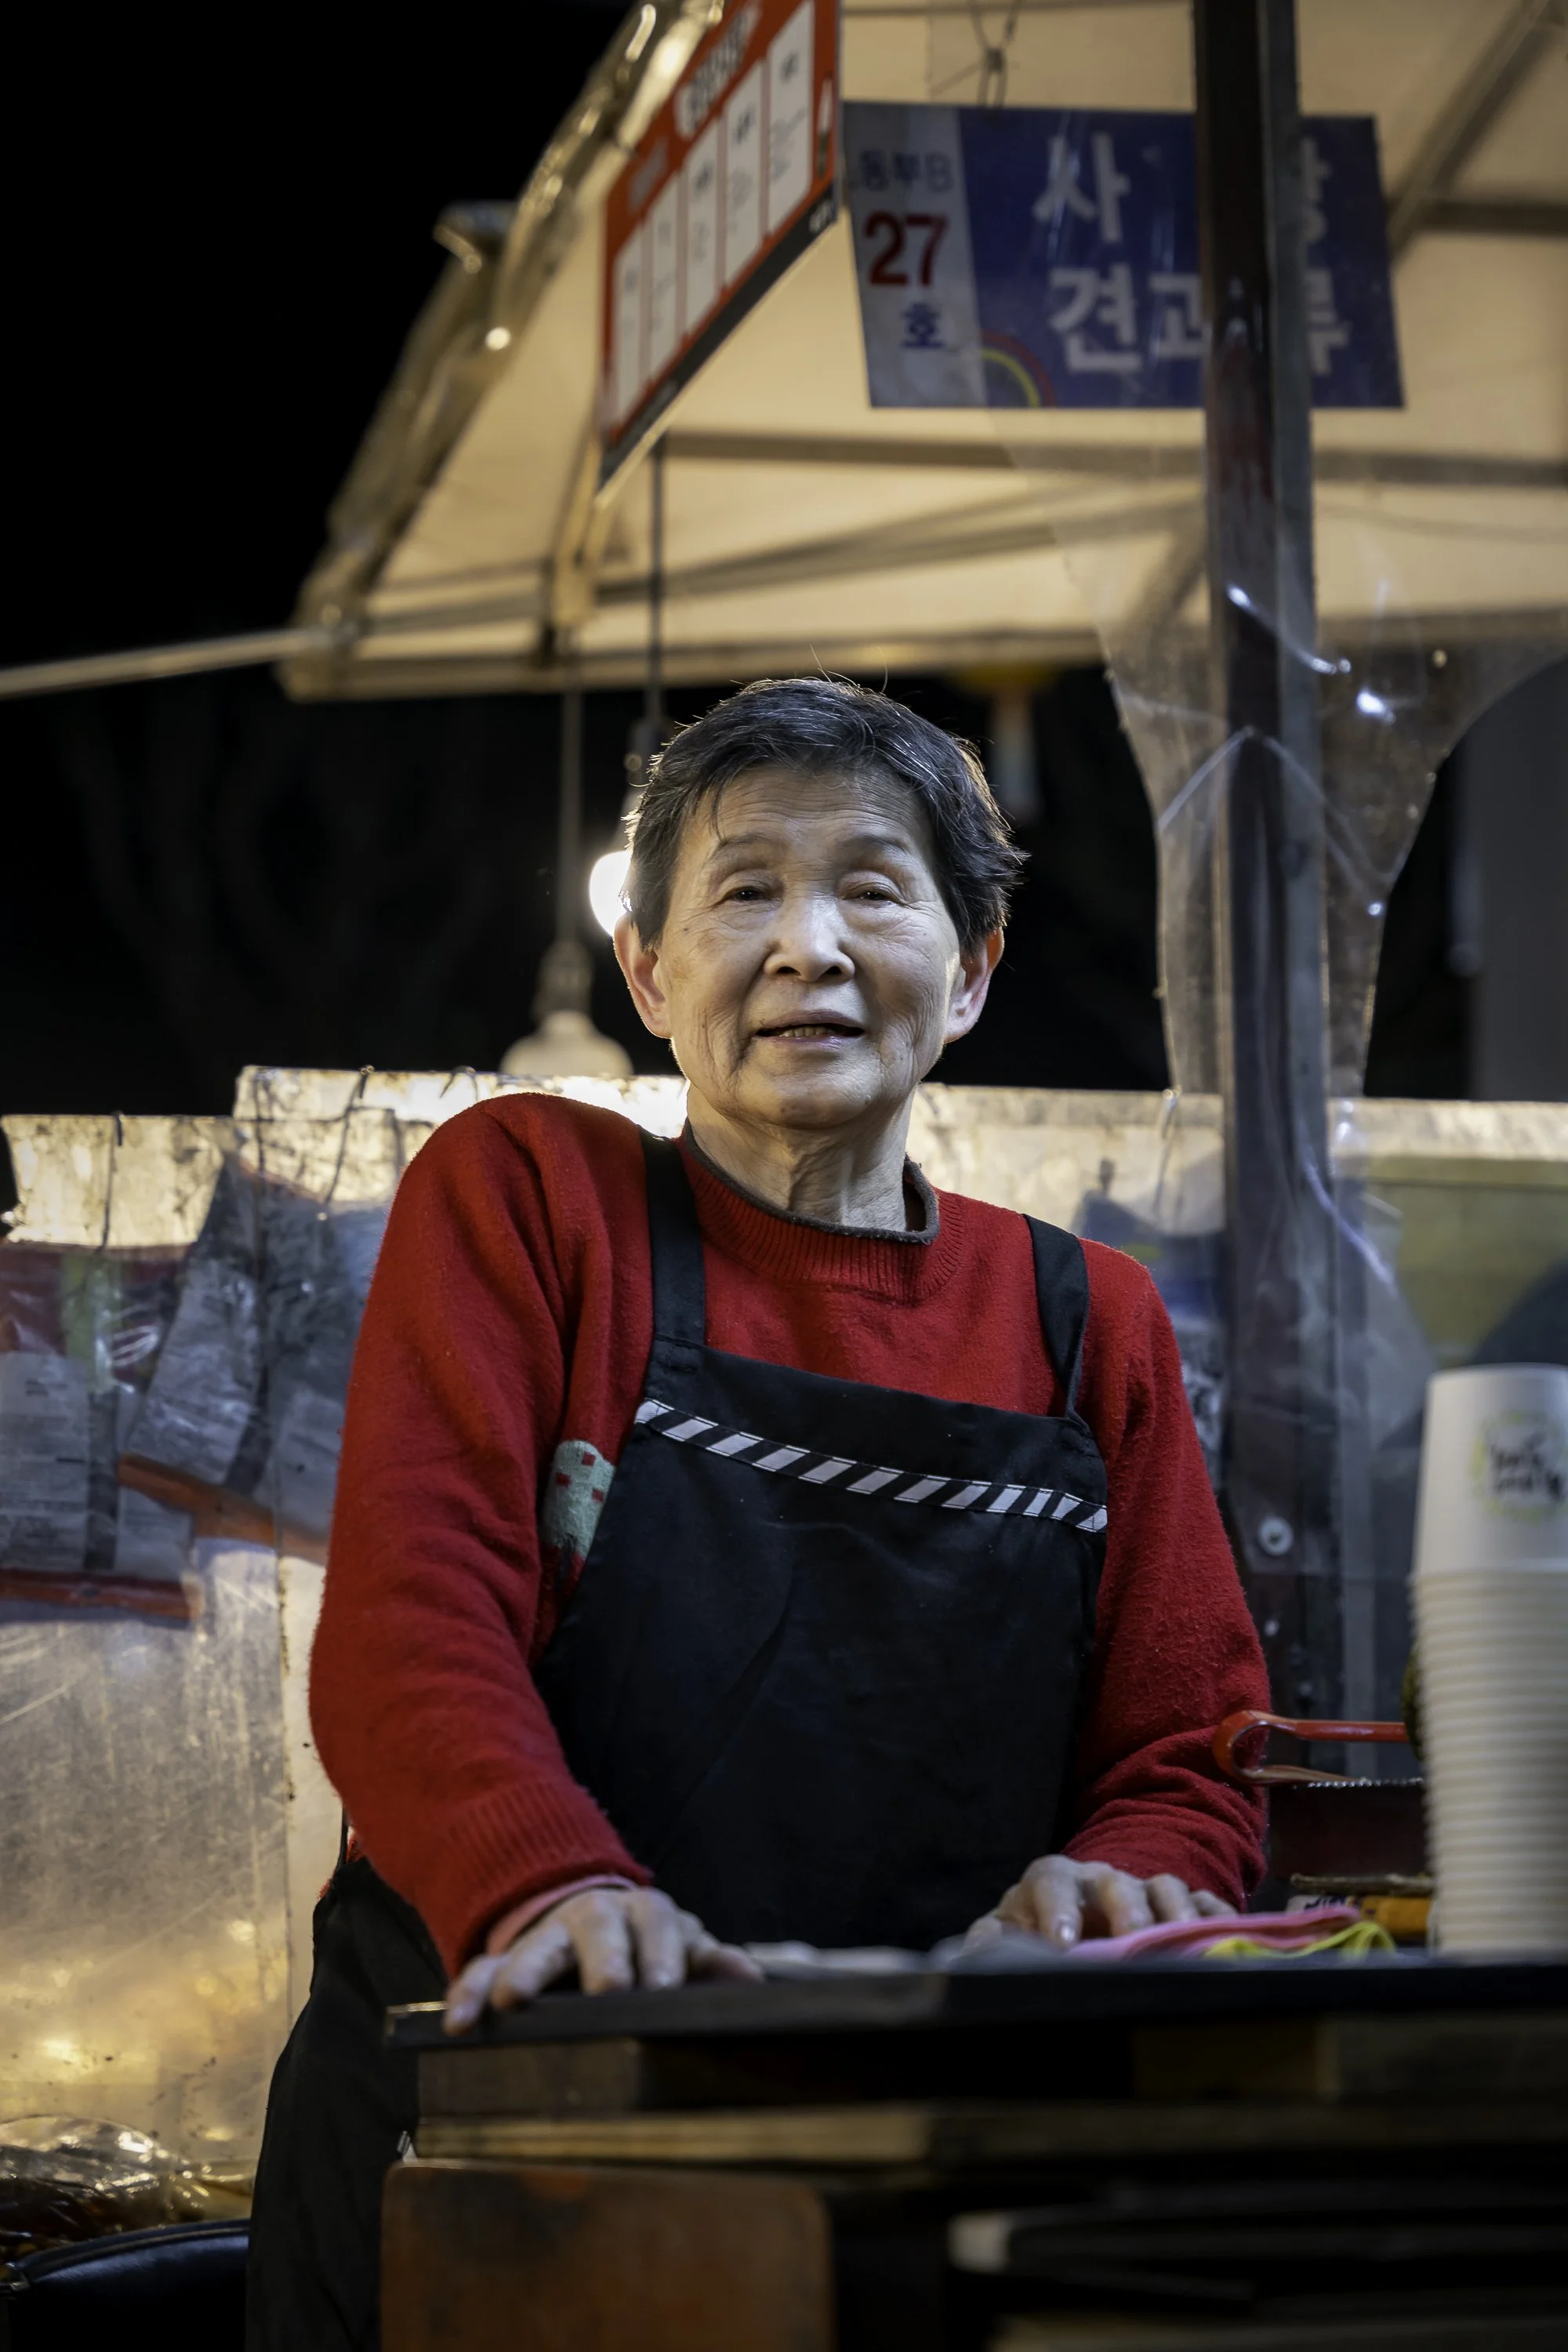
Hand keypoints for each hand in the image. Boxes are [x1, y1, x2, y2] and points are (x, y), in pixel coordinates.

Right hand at [444, 1886, 759, 2031]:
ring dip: (524, 1970)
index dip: (662, 1955)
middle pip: (597, 1929)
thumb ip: (710, 1962)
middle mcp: (595, 1916)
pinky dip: (468, 1994)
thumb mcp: (682, 1946)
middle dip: (602, 1959)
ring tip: (512, 2001)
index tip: (664, 1987)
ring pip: (534, 1946)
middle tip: (608, 1990)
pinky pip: (481, 1971)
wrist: (590, 1915)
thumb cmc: (647, 1945)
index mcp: (644, 1913)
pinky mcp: (506, 1960)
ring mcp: (548, 1936)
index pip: (658, 1924)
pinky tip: (459, 2024)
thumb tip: (748, 1978)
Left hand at [965, 1854, 1234, 1949]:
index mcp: (1052, 1881)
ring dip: (1175, 1913)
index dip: (1056, 1909)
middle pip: (1114, 1881)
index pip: (1051, 1882)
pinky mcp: (1182, 1908)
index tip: (1062, 1945)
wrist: (1077, 1922)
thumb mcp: (1008, 1934)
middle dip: (1124, 1909)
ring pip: (1164, 1888)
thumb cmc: (1035, 1932)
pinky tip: (1230, 1939)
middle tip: (1131, 1940)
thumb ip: (988, 1943)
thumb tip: (964, 1957)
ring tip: (1184, 1941)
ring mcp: (1144, 1890)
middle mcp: (1100, 1879)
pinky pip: (1206, 1906)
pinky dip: (1218, 1919)